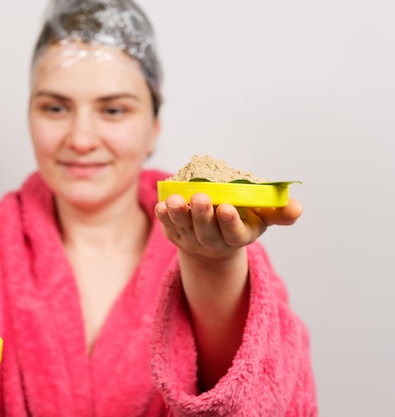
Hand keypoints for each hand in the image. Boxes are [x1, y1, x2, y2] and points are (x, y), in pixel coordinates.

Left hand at [154, 193, 302, 260]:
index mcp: (238, 237)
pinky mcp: (175, 235)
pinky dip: (164, 217)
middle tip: (201, 197)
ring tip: (174, 200)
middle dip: (203, 215)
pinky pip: (168, 226)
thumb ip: (279, 213)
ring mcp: (192, 240)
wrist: (214, 241)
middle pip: (207, 232)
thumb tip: (297, 208)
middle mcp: (213, 242)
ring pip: (185, 229)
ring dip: (179, 215)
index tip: (227, 208)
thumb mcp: (263, 218)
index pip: (234, 234)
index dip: (230, 222)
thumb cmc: (243, 221)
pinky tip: (162, 204)